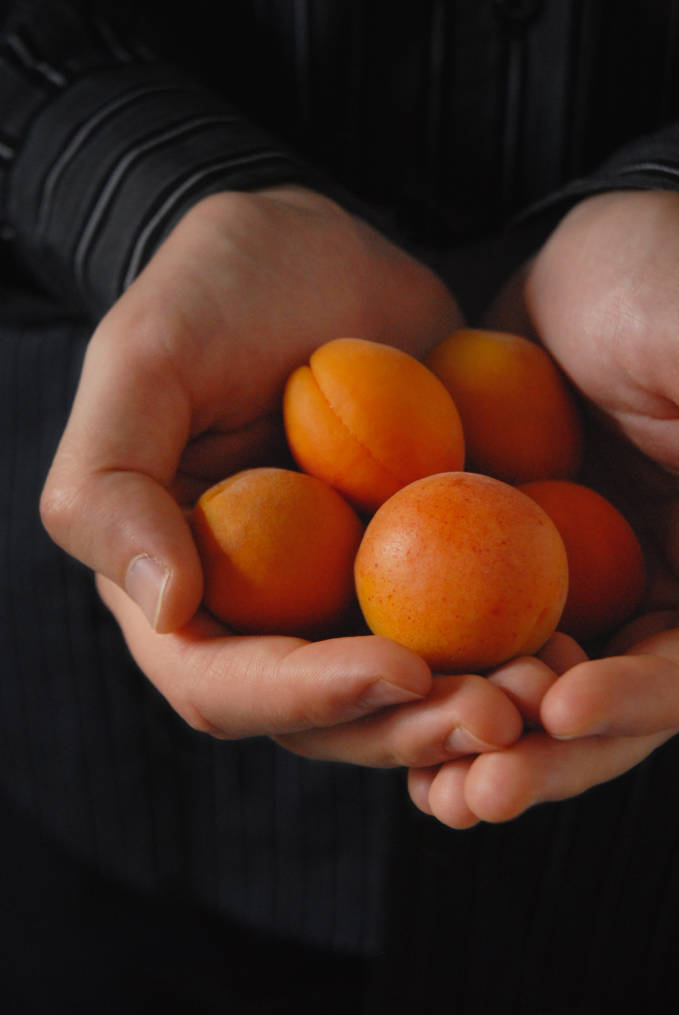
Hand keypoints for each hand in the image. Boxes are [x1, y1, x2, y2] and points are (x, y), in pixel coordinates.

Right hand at [41, 184, 526, 763]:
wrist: (318, 256)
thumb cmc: (215, 293)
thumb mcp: (144, 359)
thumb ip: (110, 483)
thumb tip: (164, 609)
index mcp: (178, 586)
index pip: (222, 683)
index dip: (306, 696)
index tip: (401, 670)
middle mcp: (255, 613)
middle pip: (322, 716)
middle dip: (405, 730)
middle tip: (499, 715)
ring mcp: (336, 599)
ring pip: (398, 697)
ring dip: (465, 711)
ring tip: (540, 689)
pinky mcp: (411, 572)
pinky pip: (458, 635)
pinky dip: (504, 655)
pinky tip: (560, 646)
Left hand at [408, 189, 678, 825]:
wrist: (567, 268)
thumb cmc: (651, 279)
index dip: (640, 701)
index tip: (560, 706)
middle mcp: (659, 597)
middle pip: (615, 708)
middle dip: (552, 758)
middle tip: (479, 791)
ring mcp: (582, 595)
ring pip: (541, 696)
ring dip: (489, 749)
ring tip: (440, 792)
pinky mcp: (506, 579)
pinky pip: (476, 651)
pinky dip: (443, 692)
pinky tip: (395, 719)